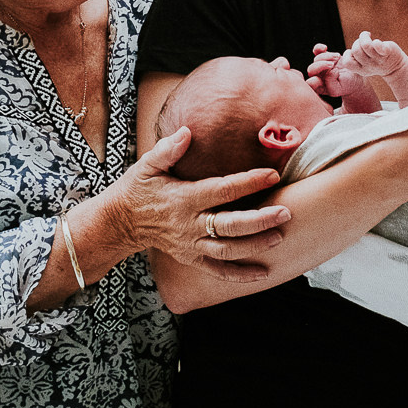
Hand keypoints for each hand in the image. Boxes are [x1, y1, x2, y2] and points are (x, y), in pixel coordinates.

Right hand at [107, 126, 291, 281]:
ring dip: (255, 246)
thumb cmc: (137, 189)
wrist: (120, 223)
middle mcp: (189, 224)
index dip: (248, 182)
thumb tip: (187, 132)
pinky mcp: (191, 258)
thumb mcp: (146, 166)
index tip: (272, 174)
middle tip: (286, 212)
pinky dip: (240, 275)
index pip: (222, 190)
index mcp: (184, 198)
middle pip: (230, 224)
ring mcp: (191, 244)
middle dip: (260, 220)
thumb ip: (167, 149)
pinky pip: (218, 270)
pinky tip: (263, 273)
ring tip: (279, 237)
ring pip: (228, 250)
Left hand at [306, 43, 344, 95]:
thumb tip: (329, 71)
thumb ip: (330, 83)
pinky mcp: (326, 57)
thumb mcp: (340, 89)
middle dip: (321, 65)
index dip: (314, 81)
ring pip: (316, 59)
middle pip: (311, 69)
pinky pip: (317, 50)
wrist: (357, 76)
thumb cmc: (348, 85)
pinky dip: (318, 48)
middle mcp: (318, 76)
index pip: (310, 83)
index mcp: (320, 86)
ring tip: (337, 57)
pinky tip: (324, 48)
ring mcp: (322, 66)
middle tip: (332, 65)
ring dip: (326, 57)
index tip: (323, 79)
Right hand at [344, 31, 404, 78]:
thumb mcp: (364, 62)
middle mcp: (369, 66)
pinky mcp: (387, 52)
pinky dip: (376, 42)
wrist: (396, 65)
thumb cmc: (376, 60)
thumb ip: (356, 56)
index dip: (348, 54)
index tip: (355, 51)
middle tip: (364, 41)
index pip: (347, 62)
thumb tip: (352, 46)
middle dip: (357, 42)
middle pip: (356, 50)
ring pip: (366, 45)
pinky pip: (379, 46)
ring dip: (364, 36)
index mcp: (361, 70)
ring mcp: (378, 59)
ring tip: (368, 35)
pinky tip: (377, 41)